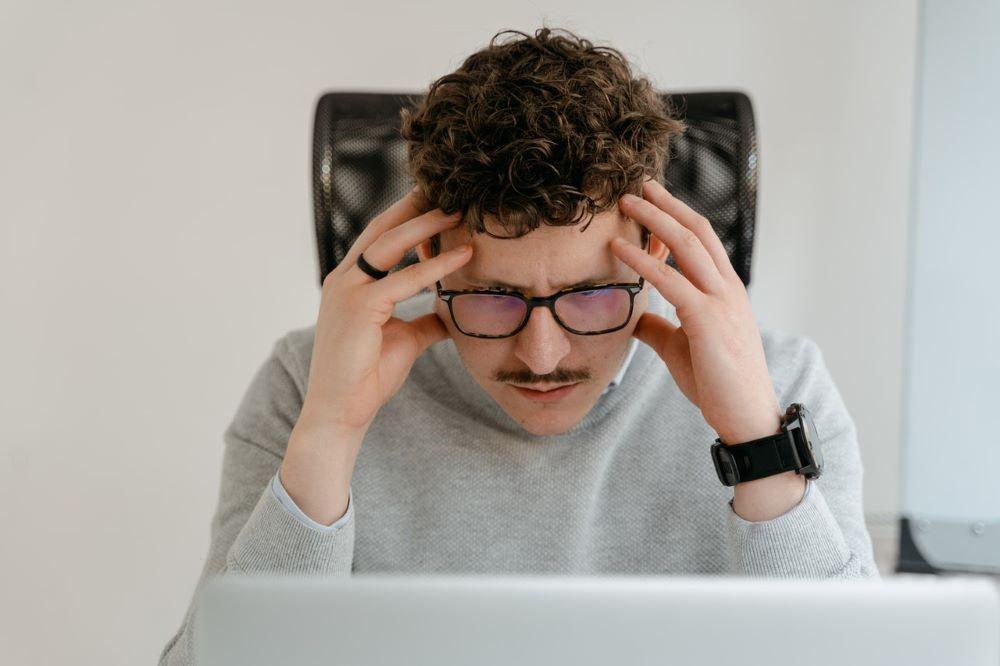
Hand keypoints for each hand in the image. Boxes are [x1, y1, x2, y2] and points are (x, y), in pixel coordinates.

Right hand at [300, 187, 472, 435]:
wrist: (341, 412)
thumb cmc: (367, 376)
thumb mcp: (404, 339)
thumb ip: (425, 320)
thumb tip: (452, 313)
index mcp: (349, 282)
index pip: (378, 238)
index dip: (406, 216)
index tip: (436, 200)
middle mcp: (343, 279)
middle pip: (382, 229)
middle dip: (414, 206)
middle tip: (448, 189)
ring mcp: (347, 291)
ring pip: (391, 245)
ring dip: (427, 225)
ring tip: (459, 211)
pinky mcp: (360, 308)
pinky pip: (405, 279)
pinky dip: (436, 266)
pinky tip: (464, 255)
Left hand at [611, 179, 781, 445]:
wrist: (746, 417)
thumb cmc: (718, 383)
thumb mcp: (681, 348)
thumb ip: (659, 327)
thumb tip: (633, 318)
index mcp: (725, 291)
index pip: (702, 240)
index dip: (676, 216)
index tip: (651, 199)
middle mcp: (727, 288)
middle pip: (696, 231)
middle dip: (666, 205)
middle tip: (638, 185)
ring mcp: (721, 302)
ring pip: (687, 245)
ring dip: (655, 220)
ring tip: (627, 203)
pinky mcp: (708, 320)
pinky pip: (671, 281)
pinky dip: (644, 261)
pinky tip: (620, 249)